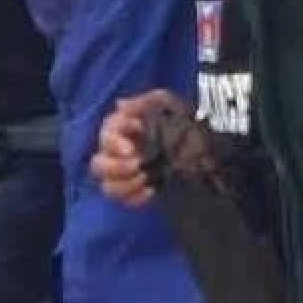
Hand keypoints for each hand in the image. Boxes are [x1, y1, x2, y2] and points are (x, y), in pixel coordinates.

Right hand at [91, 90, 181, 207]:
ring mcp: (124, 174)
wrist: (204, 148)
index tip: (130, 148)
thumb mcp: (167, 103)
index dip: (113, 143)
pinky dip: (136, 197)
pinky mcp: (134, 190)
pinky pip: (125, 200)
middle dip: (116, 167)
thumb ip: (145, 101)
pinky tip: (152, 190)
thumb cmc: (181, 120)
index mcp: (121, 129)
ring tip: (146, 179)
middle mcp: (116, 152)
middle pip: (98, 165)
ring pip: (107, 186)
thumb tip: (121, 105)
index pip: (105, 136)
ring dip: (124, 185)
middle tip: (138, 164)